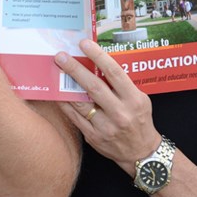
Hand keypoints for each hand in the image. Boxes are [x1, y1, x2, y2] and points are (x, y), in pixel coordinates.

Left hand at [55, 39, 160, 171]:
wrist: (141, 153)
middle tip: (60, 56)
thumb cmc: (139, 120)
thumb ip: (121, 85)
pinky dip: (64, 103)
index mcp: (134, 99)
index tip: (84, 43)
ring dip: (65, 86)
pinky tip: (57, 93)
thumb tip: (97, 65)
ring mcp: (105, 126)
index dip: (98, 56)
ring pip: (81, 102)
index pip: (114, 73)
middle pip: (93, 86)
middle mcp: (120, 112)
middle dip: (75, 69)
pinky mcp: (93, 137)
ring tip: (55, 71)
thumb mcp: (139, 99)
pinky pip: (74, 117)